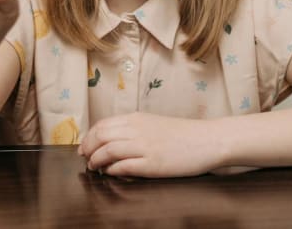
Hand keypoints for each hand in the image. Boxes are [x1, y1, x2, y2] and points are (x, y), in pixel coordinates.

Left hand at [78, 112, 224, 177]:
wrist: (207, 139)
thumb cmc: (182, 134)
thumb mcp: (153, 123)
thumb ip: (133, 129)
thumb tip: (111, 139)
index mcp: (136, 119)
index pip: (102, 125)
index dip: (89, 137)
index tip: (84, 146)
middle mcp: (137, 130)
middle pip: (101, 136)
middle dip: (88, 149)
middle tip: (85, 158)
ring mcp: (144, 147)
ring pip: (108, 151)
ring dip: (96, 160)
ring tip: (94, 167)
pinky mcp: (153, 164)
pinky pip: (124, 166)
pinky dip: (112, 170)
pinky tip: (110, 173)